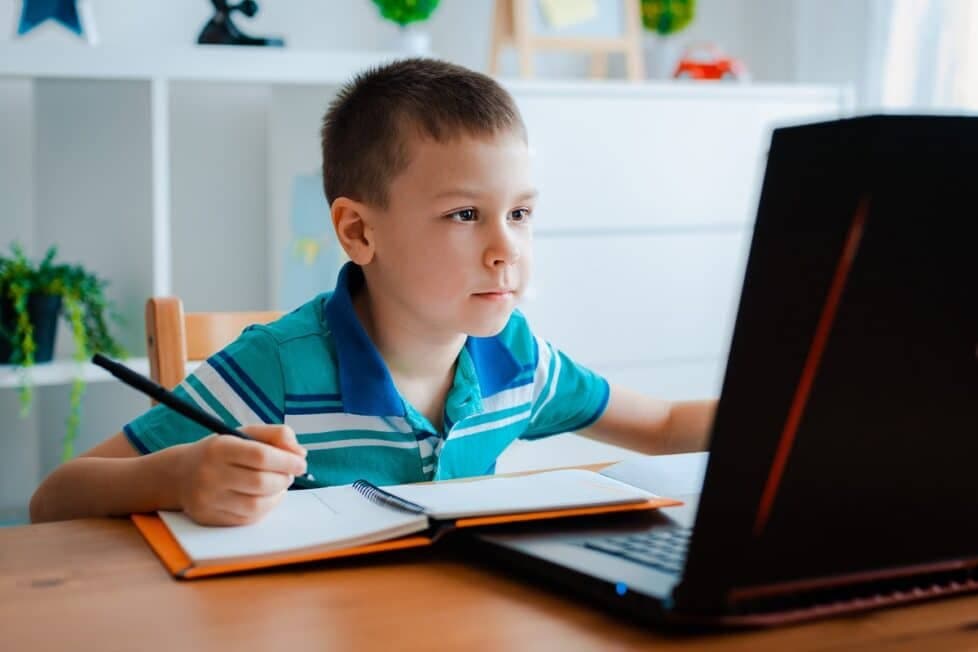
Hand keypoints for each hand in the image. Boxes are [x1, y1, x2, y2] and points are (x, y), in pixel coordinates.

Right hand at [175, 424, 307, 525]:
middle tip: (289, 474)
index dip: (287, 461)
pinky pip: (247, 519)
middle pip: (261, 482)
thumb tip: (300, 454)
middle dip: (284, 479)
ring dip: (277, 495)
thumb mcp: (245, 434)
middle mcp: (210, 474)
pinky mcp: (209, 518)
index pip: (261, 456)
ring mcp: (208, 499)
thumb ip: (276, 435)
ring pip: (256, 505)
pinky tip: (265, 497)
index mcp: (220, 448)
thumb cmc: (221, 451)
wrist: (180, 474)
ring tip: (278, 485)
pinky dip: (264, 508)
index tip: (301, 462)